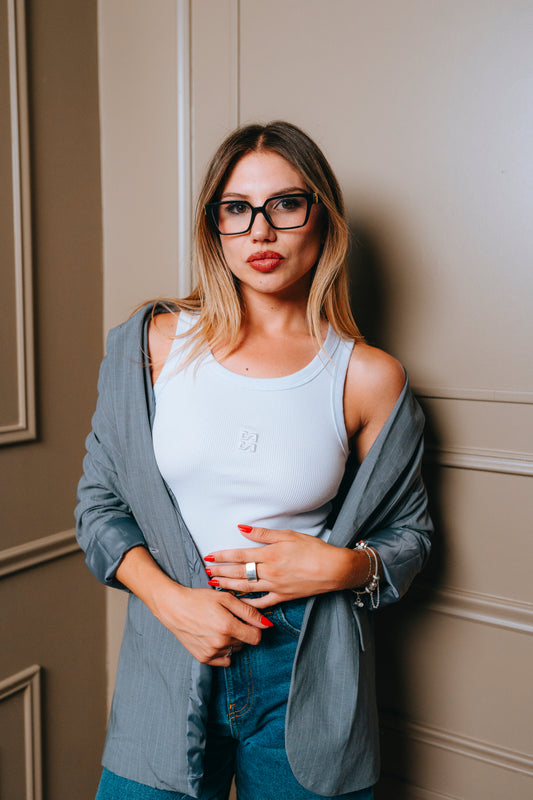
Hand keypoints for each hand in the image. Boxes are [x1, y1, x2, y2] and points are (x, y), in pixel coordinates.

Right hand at [115, 545, 272, 665]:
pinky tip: (213, 636)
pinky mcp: (203, 658)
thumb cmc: (199, 599)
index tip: (247, 621)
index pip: (256, 637)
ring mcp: (211, 652)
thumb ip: (248, 611)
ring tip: (217, 626)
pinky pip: (223, 659)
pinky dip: (222, 650)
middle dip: (241, 632)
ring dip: (231, 641)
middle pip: (245, 643)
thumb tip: (267, 624)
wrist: (174, 608)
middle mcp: (220, 643)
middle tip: (227, 619)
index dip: (255, 628)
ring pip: (234, 650)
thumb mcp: (225, 598)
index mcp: (227, 626)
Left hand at [204, 525, 359, 608]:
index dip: (222, 556)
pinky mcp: (283, 597)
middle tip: (206, 572)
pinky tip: (238, 603)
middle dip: (220, 572)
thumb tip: (242, 529)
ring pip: (246, 588)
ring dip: (228, 586)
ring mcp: (275, 586)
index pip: (239, 555)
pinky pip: (262, 603)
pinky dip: (249, 604)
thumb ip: (263, 534)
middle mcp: (269, 572)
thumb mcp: (288, 535)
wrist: (334, 569)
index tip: (209, 557)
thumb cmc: (313, 549)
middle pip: (239, 573)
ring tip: (215, 585)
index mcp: (269, 555)